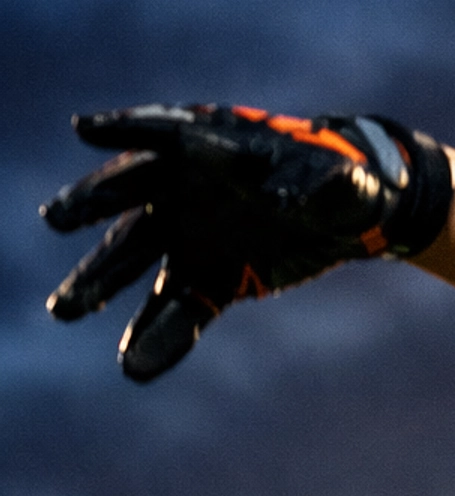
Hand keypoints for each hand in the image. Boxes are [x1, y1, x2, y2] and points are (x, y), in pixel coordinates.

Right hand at [42, 104, 454, 380]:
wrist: (354, 218)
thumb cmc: (344, 181)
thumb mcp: (339, 179)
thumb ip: (312, 183)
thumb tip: (284, 198)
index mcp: (216, 146)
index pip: (163, 132)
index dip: (127, 129)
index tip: (87, 129)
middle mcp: (188, 188)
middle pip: (130, 195)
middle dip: (92, 204)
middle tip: (59, 218)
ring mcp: (192, 235)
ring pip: (137, 256)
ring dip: (101, 282)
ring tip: (66, 308)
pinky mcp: (211, 280)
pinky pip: (180, 309)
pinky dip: (160, 337)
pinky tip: (136, 367)